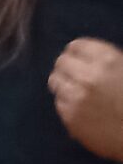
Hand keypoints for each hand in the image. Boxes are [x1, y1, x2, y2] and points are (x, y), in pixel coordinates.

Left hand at [49, 37, 122, 160]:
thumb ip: (108, 61)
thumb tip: (84, 56)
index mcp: (108, 60)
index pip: (76, 46)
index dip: (76, 52)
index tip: (76, 58)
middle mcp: (89, 76)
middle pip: (61, 63)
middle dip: (66, 67)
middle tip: (72, 74)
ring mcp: (77, 97)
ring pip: (55, 82)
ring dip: (63, 84)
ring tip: (74, 90)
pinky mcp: (70, 117)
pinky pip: (59, 102)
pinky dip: (66, 102)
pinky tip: (79, 107)